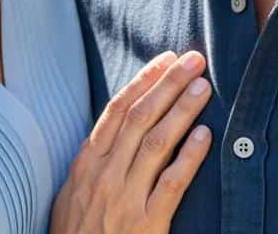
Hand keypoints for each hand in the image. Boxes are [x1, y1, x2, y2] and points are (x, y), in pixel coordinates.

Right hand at [49, 51, 212, 233]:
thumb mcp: (72, 195)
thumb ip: (93, 163)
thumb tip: (113, 131)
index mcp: (87, 163)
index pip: (117, 110)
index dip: (143, 81)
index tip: (164, 60)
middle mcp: (105, 175)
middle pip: (140, 117)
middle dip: (168, 84)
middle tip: (193, 60)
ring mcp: (124, 200)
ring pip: (155, 142)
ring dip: (181, 110)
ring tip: (202, 87)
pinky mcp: (146, 226)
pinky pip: (170, 185)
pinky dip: (188, 158)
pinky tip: (204, 137)